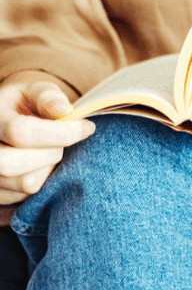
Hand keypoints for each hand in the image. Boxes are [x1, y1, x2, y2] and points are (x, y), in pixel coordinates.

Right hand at [0, 73, 95, 224]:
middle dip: (51, 154)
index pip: (21, 132)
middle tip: (61, 143)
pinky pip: (28, 198)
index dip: (60, 133)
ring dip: (49, 169)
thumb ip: (47, 96)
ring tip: (49, 153)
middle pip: (15, 164)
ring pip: (27, 184)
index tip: (86, 128)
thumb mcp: (33, 91)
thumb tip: (64, 110)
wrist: (6, 122)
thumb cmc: (23, 106)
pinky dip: (43, 182)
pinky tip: (40, 166)